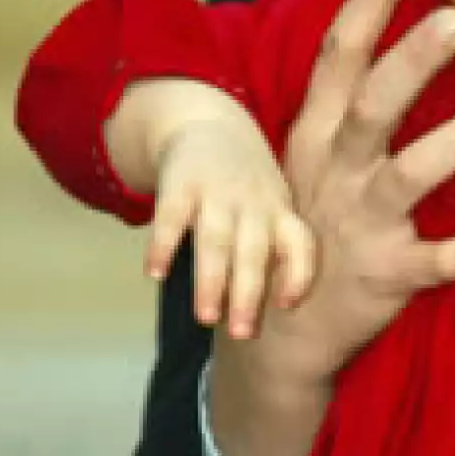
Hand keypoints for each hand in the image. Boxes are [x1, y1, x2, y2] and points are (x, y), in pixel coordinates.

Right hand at [144, 114, 316, 339]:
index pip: (299, 243)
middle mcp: (252, 204)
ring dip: (211, 279)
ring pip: (215, 239)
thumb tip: (281, 314)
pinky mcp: (180, 183)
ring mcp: (217, 192)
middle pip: (253, 250)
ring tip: (206, 318)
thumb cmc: (248, 184)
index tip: (287, 305)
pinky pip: (172, 217)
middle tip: (242, 333)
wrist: (208, 122)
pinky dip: (163, 245)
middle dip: (248, 293)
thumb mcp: (275, 206)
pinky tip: (155, 274)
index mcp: (280, 213)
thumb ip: (278, 250)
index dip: (298, 273)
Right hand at [259, 0, 454, 383]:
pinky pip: (445, 260)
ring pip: (414, 174)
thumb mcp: (314, 159)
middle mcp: (337, 172)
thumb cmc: (313, 225)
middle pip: (375, 103)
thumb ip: (348, 103)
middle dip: (416, 58)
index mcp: (317, 135)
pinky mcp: (390, 275)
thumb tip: (397, 36)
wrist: (282, 330)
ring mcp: (362, 224)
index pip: (339, 54)